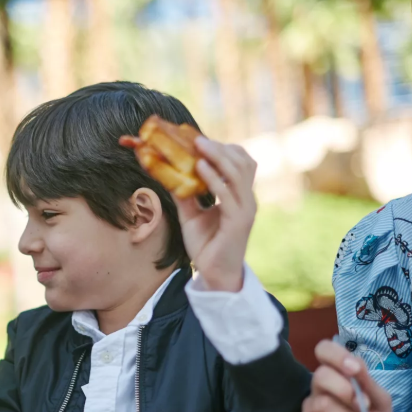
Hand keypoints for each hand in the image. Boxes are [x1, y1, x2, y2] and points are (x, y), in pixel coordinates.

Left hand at [177, 137, 257, 292]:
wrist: (214, 273)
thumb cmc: (205, 244)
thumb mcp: (190, 214)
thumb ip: (183, 194)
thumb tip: (166, 173)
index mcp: (238, 195)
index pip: (238, 162)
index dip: (221, 148)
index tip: (197, 139)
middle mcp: (246, 199)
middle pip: (242, 162)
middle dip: (220, 148)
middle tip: (197, 138)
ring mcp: (245, 209)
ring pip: (239, 173)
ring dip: (218, 157)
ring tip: (199, 145)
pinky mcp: (239, 221)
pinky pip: (228, 194)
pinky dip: (215, 178)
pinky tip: (200, 168)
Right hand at [298, 340, 393, 411]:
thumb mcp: (381, 402)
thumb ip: (368, 383)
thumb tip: (355, 366)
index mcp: (338, 375)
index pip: (324, 350)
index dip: (336, 355)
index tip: (354, 370)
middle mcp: (320, 388)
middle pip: (320, 376)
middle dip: (345, 390)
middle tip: (364, 406)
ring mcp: (310, 408)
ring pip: (322, 404)